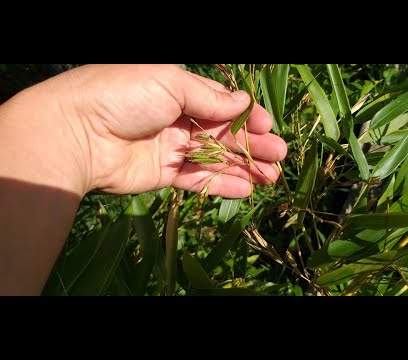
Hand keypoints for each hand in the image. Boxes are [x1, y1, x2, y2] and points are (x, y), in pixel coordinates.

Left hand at [62, 64, 286, 197]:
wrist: (74, 132)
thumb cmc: (121, 95)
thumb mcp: (169, 81)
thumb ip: (208, 97)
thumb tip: (242, 103)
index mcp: (179, 91)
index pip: (222, 105)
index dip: (248, 117)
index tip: (270, 128)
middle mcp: (177, 119)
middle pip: (223, 134)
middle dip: (252, 146)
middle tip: (279, 158)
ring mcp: (170, 148)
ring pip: (214, 159)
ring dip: (243, 168)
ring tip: (270, 178)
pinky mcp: (162, 174)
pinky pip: (196, 179)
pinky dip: (220, 184)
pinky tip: (245, 189)